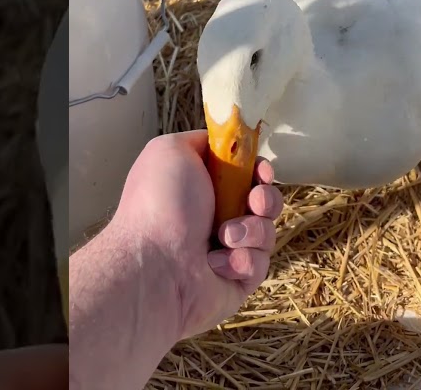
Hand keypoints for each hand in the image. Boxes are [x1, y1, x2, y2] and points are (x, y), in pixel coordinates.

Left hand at [103, 130, 283, 339]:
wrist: (153, 265)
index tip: (261, 171)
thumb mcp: (170, 150)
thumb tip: (222, 145)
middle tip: (253, 202)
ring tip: (224, 237)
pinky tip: (216, 264)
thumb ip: (200, 140)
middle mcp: (215, 218)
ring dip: (250, 230)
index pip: (246, 175)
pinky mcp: (237, 281)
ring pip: (266, 233)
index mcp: (202, 189)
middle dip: (265, 198)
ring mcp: (228, 251)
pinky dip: (242, 260)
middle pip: (264, 201)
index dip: (259, 170)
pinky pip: (260, 264)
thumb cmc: (160, 205)